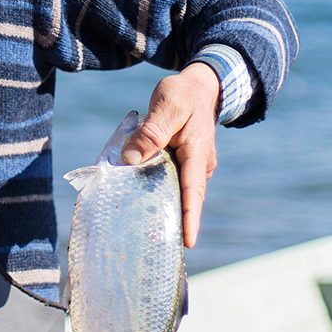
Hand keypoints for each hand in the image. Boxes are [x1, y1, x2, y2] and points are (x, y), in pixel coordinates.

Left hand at [121, 63, 219, 248]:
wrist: (200, 87)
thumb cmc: (183, 94)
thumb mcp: (166, 105)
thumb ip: (150, 132)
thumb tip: (131, 159)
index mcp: (198, 154)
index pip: (193, 191)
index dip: (190, 217)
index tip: (188, 242)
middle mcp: (199, 165)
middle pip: (184, 197)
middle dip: (173, 220)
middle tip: (155, 245)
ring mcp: (192, 166)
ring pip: (174, 189)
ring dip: (160, 204)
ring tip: (141, 229)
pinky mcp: (182, 164)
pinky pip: (168, 180)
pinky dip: (154, 188)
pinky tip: (135, 197)